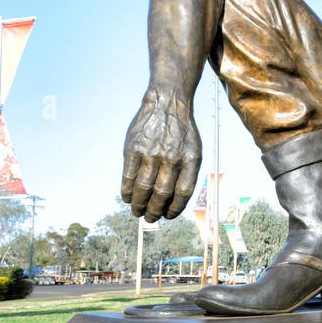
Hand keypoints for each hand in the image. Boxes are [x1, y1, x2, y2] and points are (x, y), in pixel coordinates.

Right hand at [120, 87, 201, 221]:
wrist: (168, 103)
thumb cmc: (182, 131)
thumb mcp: (194, 149)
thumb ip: (187, 173)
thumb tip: (173, 201)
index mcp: (190, 160)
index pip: (183, 193)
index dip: (175, 209)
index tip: (168, 215)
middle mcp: (172, 158)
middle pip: (162, 194)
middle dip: (155, 211)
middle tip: (150, 218)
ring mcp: (151, 153)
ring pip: (143, 189)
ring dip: (139, 205)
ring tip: (138, 212)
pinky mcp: (133, 149)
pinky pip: (128, 178)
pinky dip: (127, 192)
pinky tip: (128, 198)